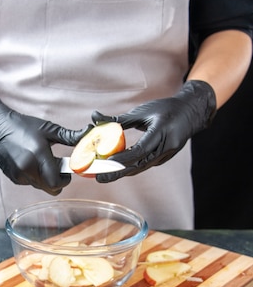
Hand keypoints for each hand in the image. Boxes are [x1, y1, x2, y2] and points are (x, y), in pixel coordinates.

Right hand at [0, 87, 90, 194]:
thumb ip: (69, 137)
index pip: (56, 182)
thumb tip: (87, 134)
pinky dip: (34, 177)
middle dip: (57, 182)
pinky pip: (30, 183)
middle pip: (50, 189)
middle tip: (57, 168)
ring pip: (41, 187)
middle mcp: (27, 168)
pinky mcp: (13, 177)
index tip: (67, 171)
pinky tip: (30, 162)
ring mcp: (18, 174)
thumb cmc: (22, 126)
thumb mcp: (48, 129)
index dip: (65, 180)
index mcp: (38, 154)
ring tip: (41, 161)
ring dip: (45, 179)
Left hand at [92, 80, 215, 182]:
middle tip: (99, 178)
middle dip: (118, 172)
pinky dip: (131, 168)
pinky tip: (116, 170)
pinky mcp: (164, 158)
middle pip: (140, 164)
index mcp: (163, 131)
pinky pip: (145, 165)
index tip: (107, 163)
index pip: (141, 149)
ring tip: (103, 176)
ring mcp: (167, 154)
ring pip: (142, 167)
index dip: (123, 158)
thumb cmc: (167, 109)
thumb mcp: (143, 111)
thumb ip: (119, 119)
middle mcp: (167, 146)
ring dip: (123, 173)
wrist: (191, 113)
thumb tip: (95, 118)